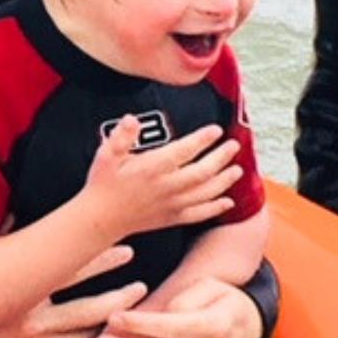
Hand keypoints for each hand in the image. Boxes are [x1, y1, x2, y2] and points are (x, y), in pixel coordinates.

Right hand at [0, 245, 146, 337]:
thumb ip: (3, 241)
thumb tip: (14, 209)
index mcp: (22, 293)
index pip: (70, 272)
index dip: (101, 261)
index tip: (127, 251)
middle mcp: (32, 322)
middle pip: (88, 310)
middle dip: (119, 299)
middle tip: (141, 288)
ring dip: (111, 329)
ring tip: (132, 318)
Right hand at [84, 118, 240, 237]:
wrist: (101, 219)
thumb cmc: (103, 185)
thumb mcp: (107, 155)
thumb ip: (121, 136)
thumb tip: (132, 119)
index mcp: (152, 168)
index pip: (183, 151)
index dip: (202, 140)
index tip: (215, 130)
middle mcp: (166, 187)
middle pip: (202, 172)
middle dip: (221, 158)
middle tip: (234, 145)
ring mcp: (171, 204)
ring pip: (205, 193)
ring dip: (224, 181)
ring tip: (237, 169)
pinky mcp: (171, 218)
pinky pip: (199, 214)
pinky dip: (215, 208)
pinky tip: (227, 201)